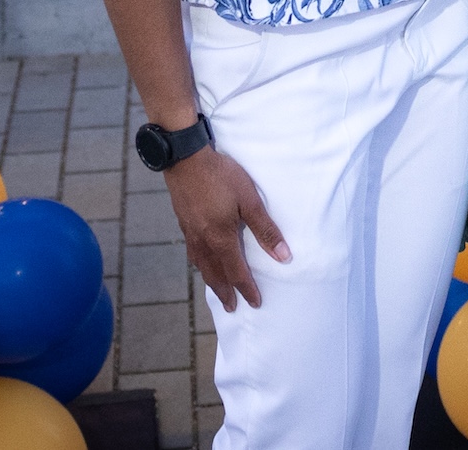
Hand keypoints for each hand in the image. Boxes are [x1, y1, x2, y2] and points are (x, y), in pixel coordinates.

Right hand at [165, 148, 289, 310]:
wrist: (185, 159)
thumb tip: (283, 256)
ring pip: (202, 265)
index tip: (255, 303)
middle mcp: (204, 241)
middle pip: (216, 274)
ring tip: (217, 289)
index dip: (247, 289)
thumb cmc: (221, 176)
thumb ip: (265, 230)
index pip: (237, 273)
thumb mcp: (250, 200)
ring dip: (211, 280)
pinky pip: (193, 252)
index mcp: (221, 239)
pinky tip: (201, 260)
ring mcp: (190, 233)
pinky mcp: (183, 222)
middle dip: (225, 292)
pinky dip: (200, 264)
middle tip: (231, 307)